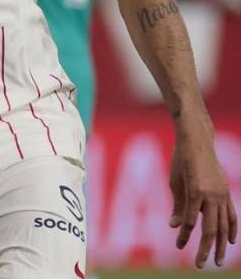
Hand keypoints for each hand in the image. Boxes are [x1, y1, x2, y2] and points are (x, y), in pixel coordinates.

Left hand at [169, 127, 237, 267]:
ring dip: (221, 246)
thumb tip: (174, 227)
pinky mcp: (226, 193)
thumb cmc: (180, 160)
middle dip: (205, 249)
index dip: (184, 235)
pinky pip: (232, 215)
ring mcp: (222, 195)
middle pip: (210, 229)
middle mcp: (212, 195)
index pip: (190, 221)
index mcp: (196, 191)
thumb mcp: (174, 181)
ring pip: (223, 226)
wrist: (197, 141)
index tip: (179, 246)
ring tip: (217, 262)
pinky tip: (230, 241)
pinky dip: (231, 230)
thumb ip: (177, 205)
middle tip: (200, 265)